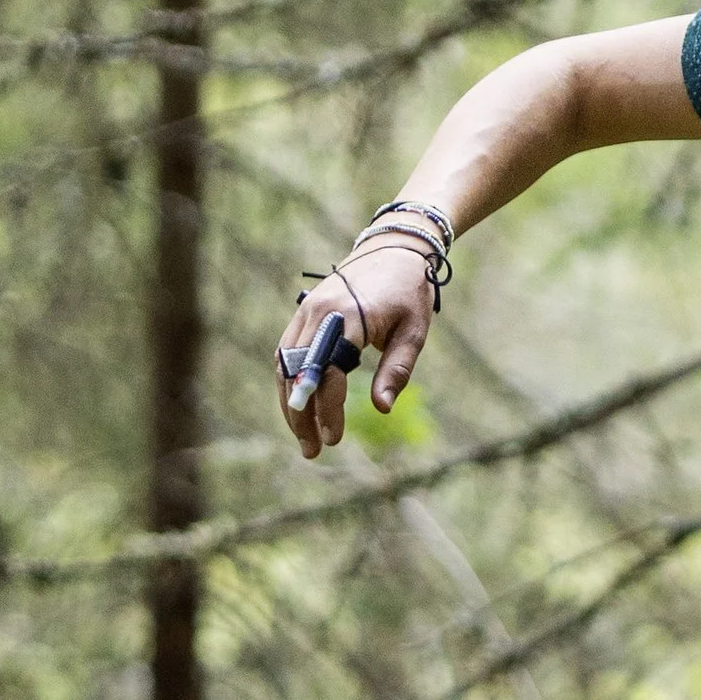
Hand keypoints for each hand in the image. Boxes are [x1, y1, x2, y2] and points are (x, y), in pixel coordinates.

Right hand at [275, 240, 435, 460]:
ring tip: (304, 437)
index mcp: (349, 316)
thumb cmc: (409, 292)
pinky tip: (298, 407)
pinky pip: (286, 352)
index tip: (334, 439)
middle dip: (301, 416)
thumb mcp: (414, 331)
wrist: (393, 248)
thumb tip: (382, 408)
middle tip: (312, 450)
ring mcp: (306, 310)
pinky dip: (289, 382)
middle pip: (298, 373)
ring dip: (290, 403)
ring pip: (286, 365)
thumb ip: (397, 369)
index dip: (328, 409)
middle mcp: (319, 312)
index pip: (328, 373)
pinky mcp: (303, 312)